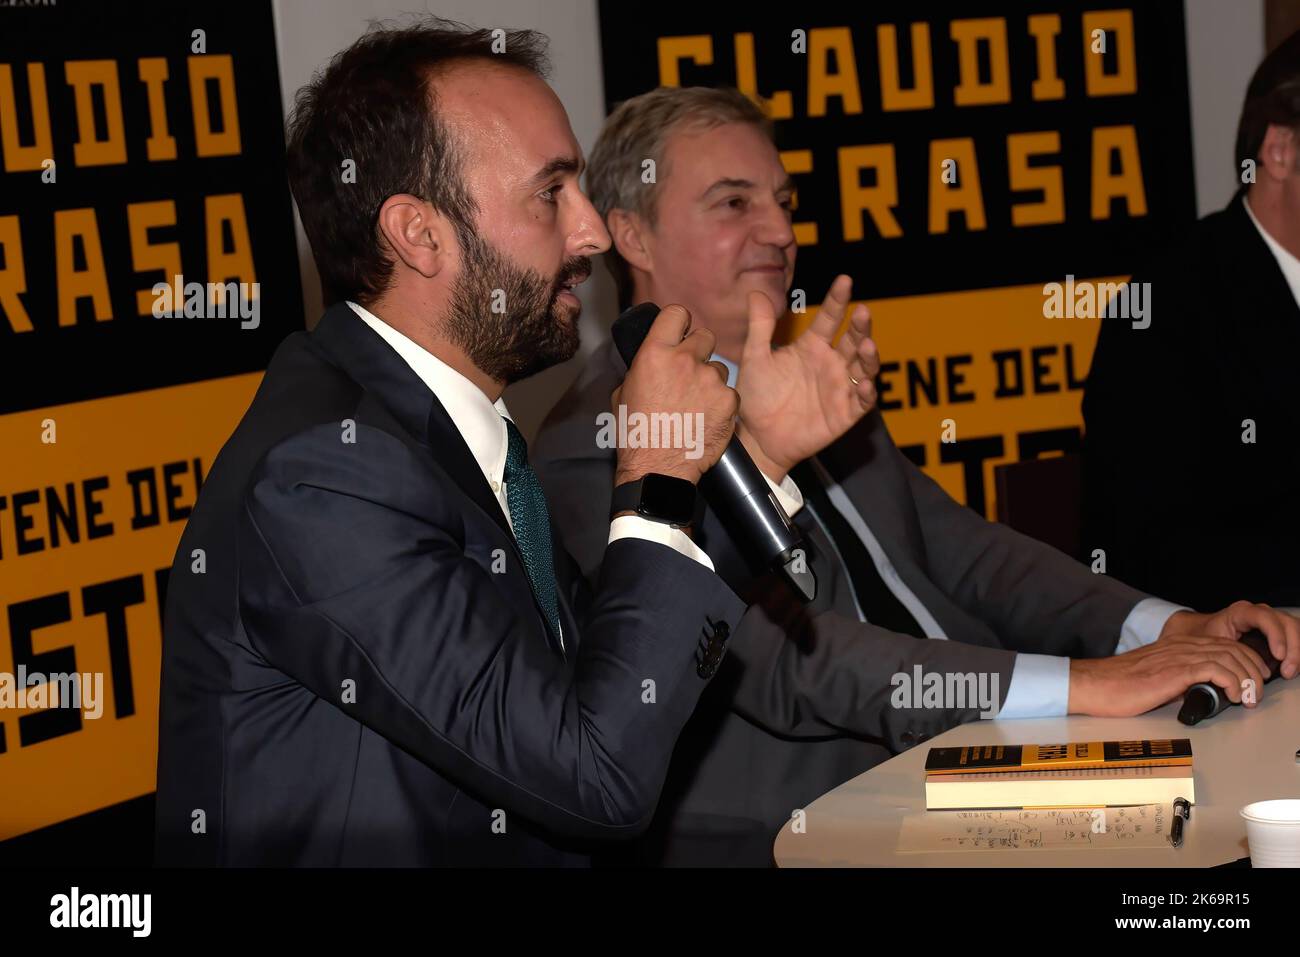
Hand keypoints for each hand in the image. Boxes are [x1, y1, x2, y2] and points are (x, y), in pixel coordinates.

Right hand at [612, 304, 736, 486]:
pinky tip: (707, 418)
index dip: (679, 323)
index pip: (677, 313)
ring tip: (696, 404)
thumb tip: (652, 357)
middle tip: (690, 372)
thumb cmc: (636, 433)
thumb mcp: (625, 391)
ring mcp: (711, 380)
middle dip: (699, 350)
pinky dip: (721, 404)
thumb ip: (643, 366)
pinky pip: (729, 393)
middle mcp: (685, 360)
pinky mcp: (729, 400)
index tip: (680, 332)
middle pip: (705, 335)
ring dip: (710, 381)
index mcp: (655, 353)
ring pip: (719, 367)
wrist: (657, 468)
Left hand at [733, 274, 876, 481]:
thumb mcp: (755, 359)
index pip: (829, 318)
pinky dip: (866, 392)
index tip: (845, 280)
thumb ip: (759, 327)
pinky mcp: (845, 413)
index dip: (837, 300)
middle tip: (862, 311)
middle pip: (852, 339)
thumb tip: (756, 292)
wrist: (758, 437)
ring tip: (866, 344)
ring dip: (868, 356)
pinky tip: (864, 384)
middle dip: (860, 325)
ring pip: (863, 367)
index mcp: (811, 347)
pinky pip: (862, 401)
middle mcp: (830, 363)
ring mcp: (840, 388)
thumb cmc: (758, 397)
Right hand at [1069, 632, 1274, 716]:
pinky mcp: (1175, 670)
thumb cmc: (1117, 686)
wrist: (1094, 685)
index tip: (1253, 679)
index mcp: (1177, 645)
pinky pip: (1216, 669)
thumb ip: (1179, 679)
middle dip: (1254, 670)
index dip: (1247, 660)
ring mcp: (1178, 656)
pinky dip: (1233, 682)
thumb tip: (1200, 693)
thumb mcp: (1155, 678)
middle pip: (1234, 648)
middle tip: (1257, 691)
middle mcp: (1181, 645)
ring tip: (1248, 697)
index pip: (1225, 643)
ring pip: (1231, 657)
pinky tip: (1232, 695)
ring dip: (1248, 679)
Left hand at [1159, 601, 1299, 678]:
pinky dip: (1296, 652)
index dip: (1275, 635)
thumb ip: (1212, 655)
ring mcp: (1269, 621)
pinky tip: (1292, 666)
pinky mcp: (1276, 632)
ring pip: (1294, 629)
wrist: (1200, 632)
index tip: (1278, 655)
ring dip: (1296, 652)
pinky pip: (1295, 637)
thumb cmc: (1202, 638)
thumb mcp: (1205, 643)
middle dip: (1292, 648)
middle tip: (1287, 671)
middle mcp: (1258, 613)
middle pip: (1286, 623)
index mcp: (1240, 613)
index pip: (1265, 617)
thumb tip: (1219, 677)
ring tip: (1289, 672)